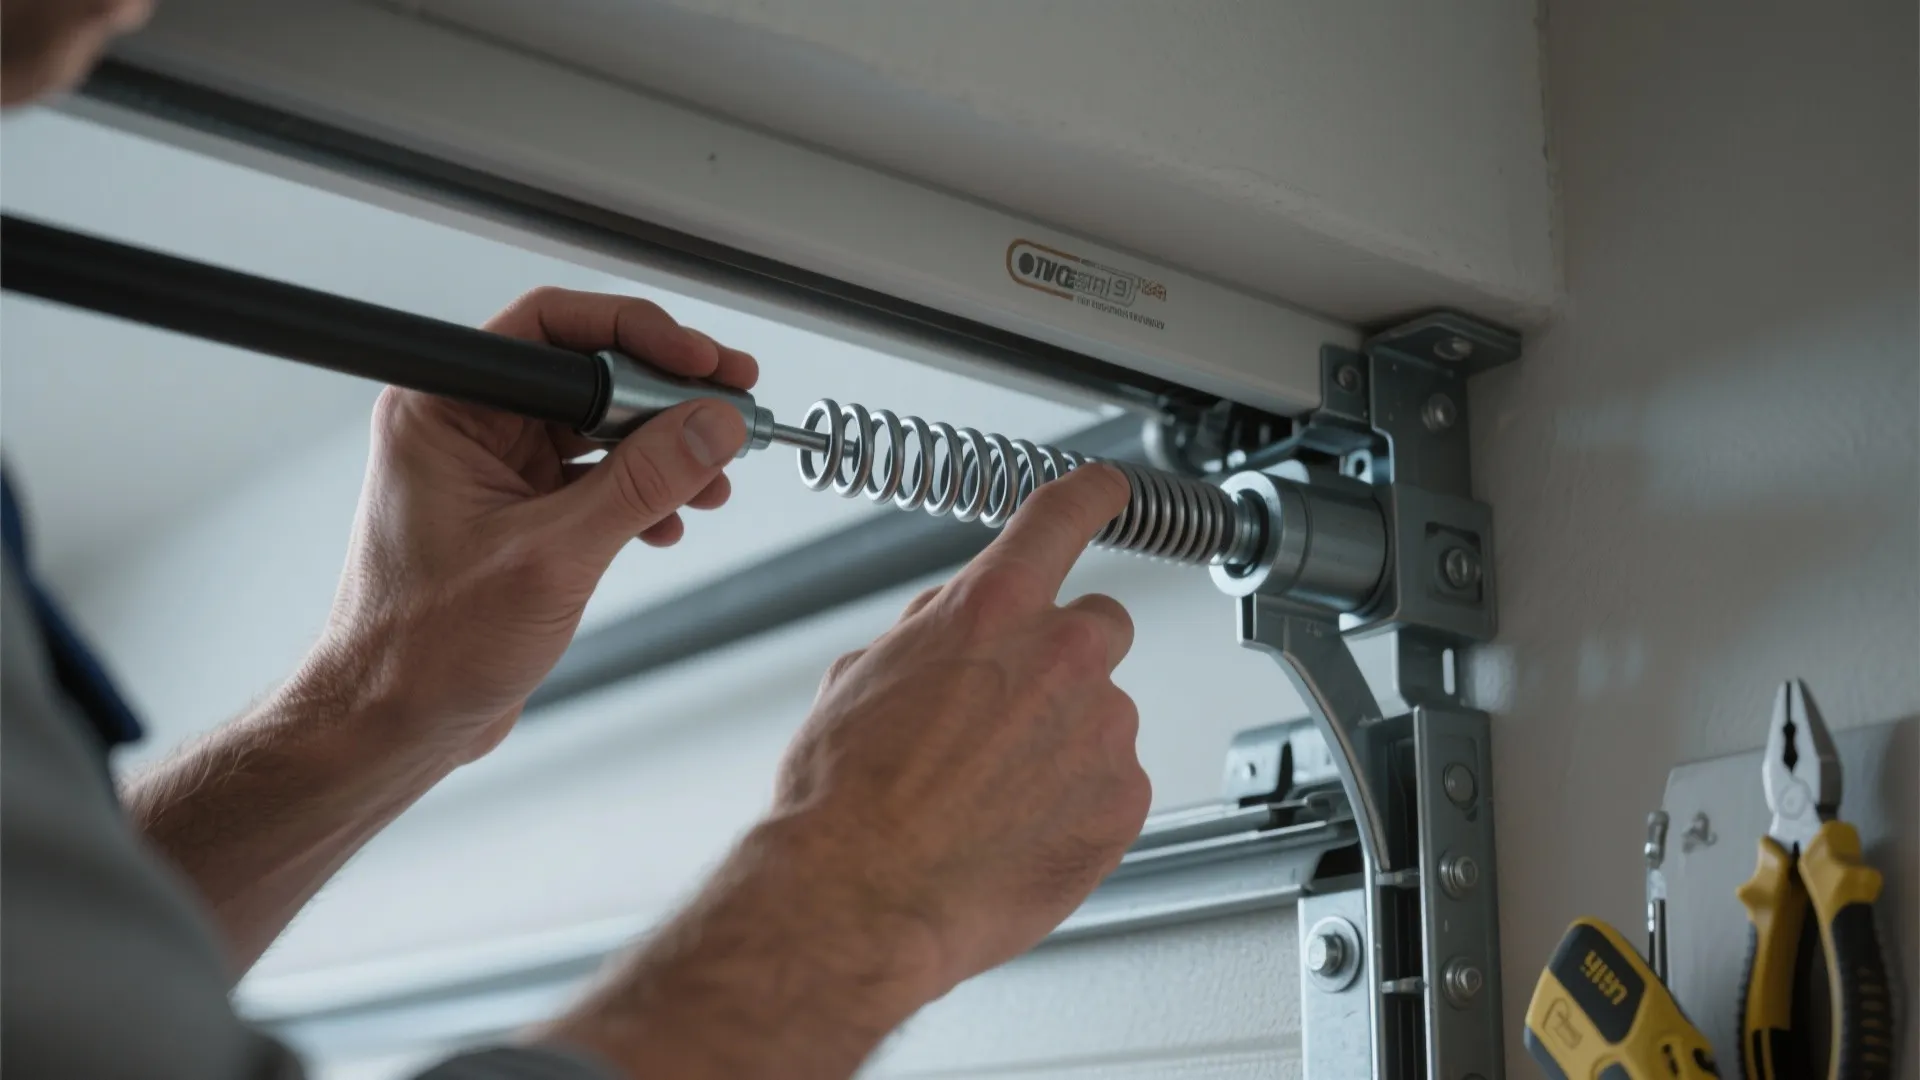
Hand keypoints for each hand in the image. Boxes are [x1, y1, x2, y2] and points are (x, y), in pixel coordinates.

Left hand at [301, 287, 757, 762]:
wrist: (394, 723)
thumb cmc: (425, 647)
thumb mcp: (553, 556)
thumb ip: (643, 482)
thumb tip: (713, 426)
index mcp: (443, 408)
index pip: (553, 327)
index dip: (639, 335)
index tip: (703, 364)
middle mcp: (464, 426)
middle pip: (586, 372)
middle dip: (667, 396)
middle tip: (732, 407)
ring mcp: (491, 469)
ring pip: (598, 427)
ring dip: (663, 451)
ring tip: (714, 478)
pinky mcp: (517, 511)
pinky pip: (595, 476)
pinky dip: (641, 494)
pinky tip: (670, 522)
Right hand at [772, 463, 1151, 990]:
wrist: (860, 893)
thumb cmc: (846, 796)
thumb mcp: (861, 675)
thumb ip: (931, 632)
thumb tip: (951, 623)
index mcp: (990, 608)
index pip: (1062, 516)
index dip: (1091, 495)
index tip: (1108, 490)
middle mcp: (1060, 656)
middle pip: (1101, 622)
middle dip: (1064, 655)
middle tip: (1014, 708)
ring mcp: (1102, 729)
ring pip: (1102, 714)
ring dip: (1064, 740)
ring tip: (995, 793)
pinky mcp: (1123, 800)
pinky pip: (1114, 784)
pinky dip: (1079, 803)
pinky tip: (1019, 828)